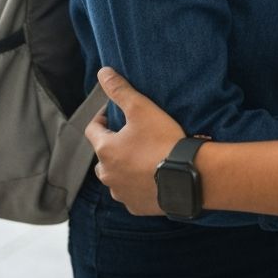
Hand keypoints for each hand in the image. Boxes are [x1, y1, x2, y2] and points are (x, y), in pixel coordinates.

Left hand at [85, 67, 185, 215]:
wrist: (185, 176)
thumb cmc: (162, 140)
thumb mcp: (142, 108)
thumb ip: (120, 90)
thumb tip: (103, 72)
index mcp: (105, 150)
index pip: (92, 129)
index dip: (102, 118)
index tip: (114, 113)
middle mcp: (107, 174)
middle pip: (103, 155)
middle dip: (114, 144)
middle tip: (133, 135)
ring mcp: (121, 193)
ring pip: (116, 176)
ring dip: (124, 166)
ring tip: (144, 156)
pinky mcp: (136, 206)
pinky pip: (131, 193)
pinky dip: (137, 184)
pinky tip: (153, 176)